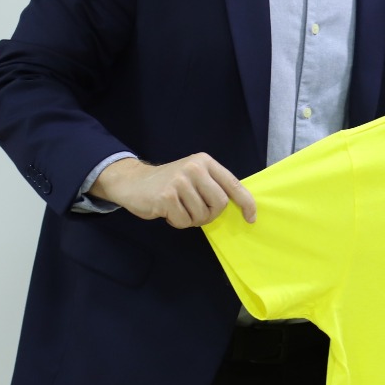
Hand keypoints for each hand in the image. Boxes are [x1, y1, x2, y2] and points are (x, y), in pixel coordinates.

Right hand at [91, 153, 255, 227]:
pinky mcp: (166, 196)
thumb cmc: (169, 183)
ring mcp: (179, 181)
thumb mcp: (194, 175)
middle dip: (210, 215)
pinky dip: (177, 222)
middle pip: (220, 204)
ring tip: (178, 209)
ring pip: (201, 215)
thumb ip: (213, 185)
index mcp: (205, 162)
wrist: (133, 181)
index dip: (246, 203)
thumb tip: (240, 205)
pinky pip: (183, 221)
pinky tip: (167, 212)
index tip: (251, 218)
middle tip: (195, 213)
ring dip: (191, 219)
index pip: (233, 184)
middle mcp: (194, 168)